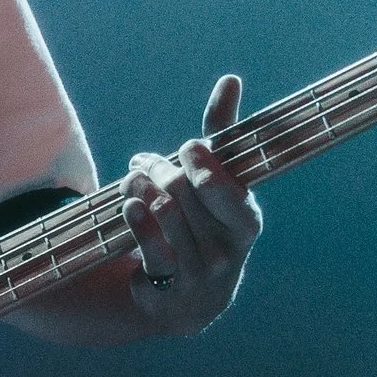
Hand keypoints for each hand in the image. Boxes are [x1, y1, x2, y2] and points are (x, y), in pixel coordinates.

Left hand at [121, 74, 262, 330]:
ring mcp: (200, 272)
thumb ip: (222, 134)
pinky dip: (136, 218)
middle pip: (186, 193)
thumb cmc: (206, 224)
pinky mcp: (168, 288)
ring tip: (133, 175)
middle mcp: (228, 250)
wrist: (190, 298)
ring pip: (166, 214)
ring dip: (143, 186)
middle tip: (143, 161)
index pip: (226, 188)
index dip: (203, 164)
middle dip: (160, 169)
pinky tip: (129, 200)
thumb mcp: (219, 184)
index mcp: (246, 222)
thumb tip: (230, 79)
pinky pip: (150, 246)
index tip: (186, 148)